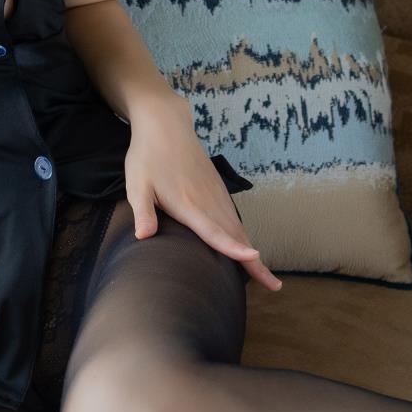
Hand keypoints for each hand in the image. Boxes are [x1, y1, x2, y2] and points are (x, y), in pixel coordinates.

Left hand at [122, 97, 281, 291]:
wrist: (165, 124)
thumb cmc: (147, 156)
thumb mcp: (136, 184)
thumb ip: (142, 211)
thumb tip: (143, 236)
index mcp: (189, 204)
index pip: (214, 232)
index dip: (233, 248)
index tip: (255, 259)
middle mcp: (208, 201)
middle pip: (237, 236)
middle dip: (255, 263)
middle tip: (274, 287)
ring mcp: (215, 194)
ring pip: (238, 227)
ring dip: (252, 251)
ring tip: (265, 274)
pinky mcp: (216, 188)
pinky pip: (234, 217)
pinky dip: (243, 235)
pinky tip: (245, 246)